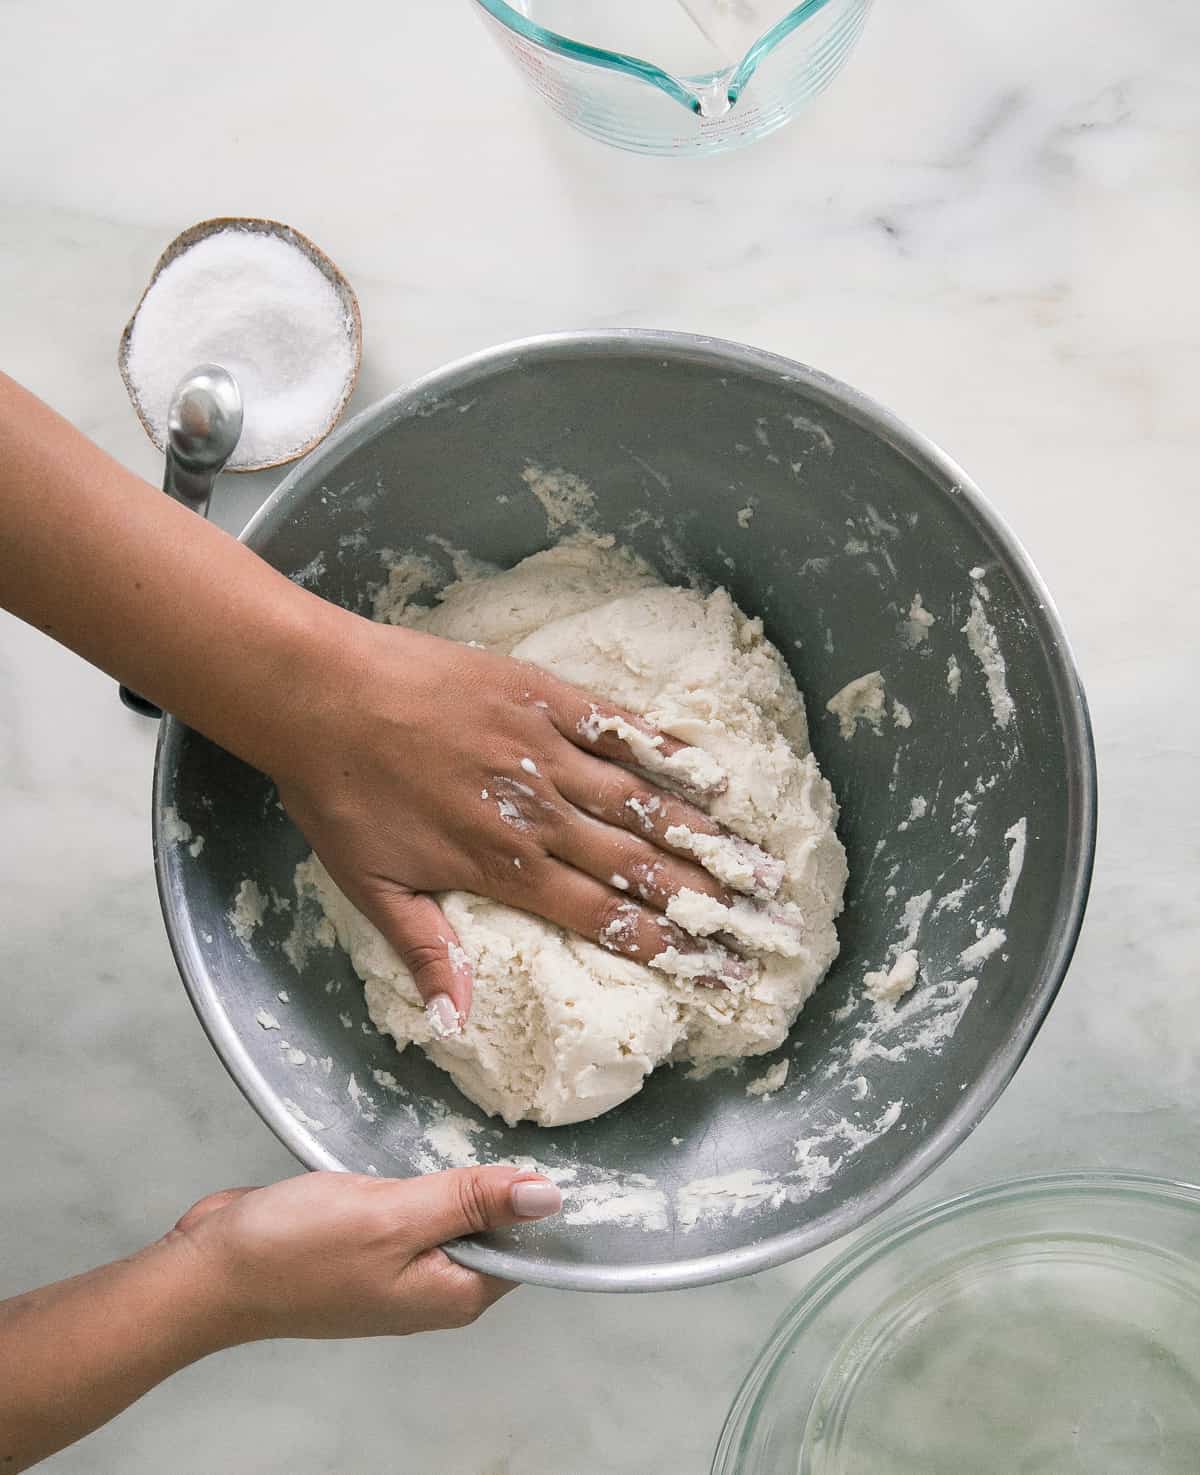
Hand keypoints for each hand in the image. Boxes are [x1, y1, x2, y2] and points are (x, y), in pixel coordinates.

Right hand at [0, 1169, 561, 1468]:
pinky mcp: (366, 1242)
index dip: (540, 1195)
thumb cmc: (297, 1250)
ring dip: (457, 1171)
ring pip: (449, 1210)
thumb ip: (471, 1203)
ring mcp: (397, 1266)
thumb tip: (548, 1197)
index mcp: (454, 1292)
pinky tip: (420, 1140)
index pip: (527, 1245)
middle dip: (500, 1177)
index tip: (557, 1139)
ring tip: (480, 1113)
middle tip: (519, 1110)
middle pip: (491, 1226)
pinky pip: (412, 1204)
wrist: (209, 1270)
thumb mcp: (396, 1217)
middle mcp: (433, 1286)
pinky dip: (418, 1175)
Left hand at [273, 619, 773, 1025]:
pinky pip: (617, 727)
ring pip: (641, 803)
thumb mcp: (371, 887)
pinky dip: (665, 750)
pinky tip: (709, 774)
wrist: (319, 693)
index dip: (664, 946)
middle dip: (708, 901)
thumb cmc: (341, 794)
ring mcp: (545, 752)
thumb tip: (459, 1023)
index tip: (716, 971)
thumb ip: (427, 951)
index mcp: (502, 867)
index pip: (602, 917)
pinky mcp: (541, 697)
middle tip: (767, 925)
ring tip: (760, 862)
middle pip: (638, 867)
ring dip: (704, 837)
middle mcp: (538, 815)